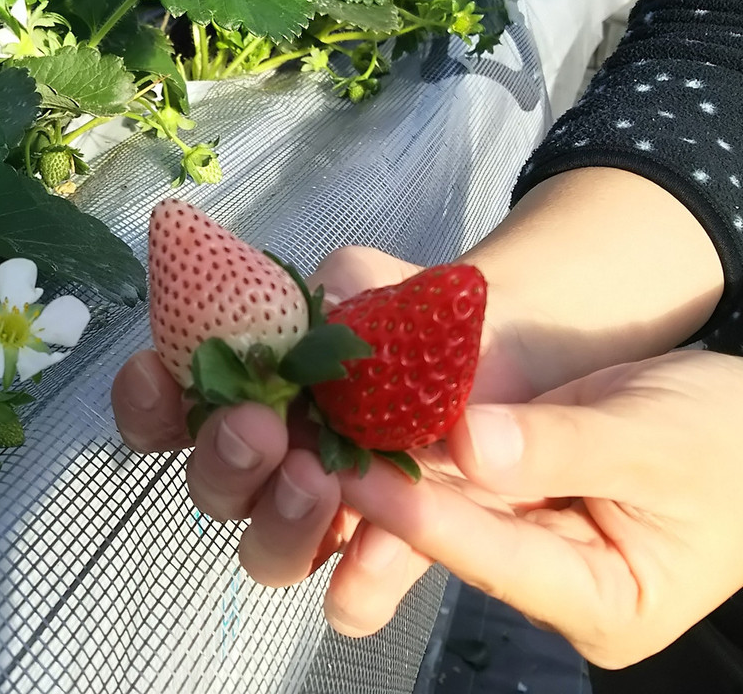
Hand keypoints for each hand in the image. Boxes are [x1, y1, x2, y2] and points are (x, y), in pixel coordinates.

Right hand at [111, 245, 544, 635]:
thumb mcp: (370, 284)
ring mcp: (322, 514)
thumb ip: (332, 292)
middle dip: (224, 462)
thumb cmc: (412, 313)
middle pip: (211, 487)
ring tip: (320, 480)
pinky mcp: (383, 552)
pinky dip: (355, 585)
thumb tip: (308, 314)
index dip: (145, 403)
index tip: (156, 374)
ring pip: (265, 552)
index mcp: (243, 394)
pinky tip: (378, 553)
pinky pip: (351, 596)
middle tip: (260, 430)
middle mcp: (268, 462)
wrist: (503, 352)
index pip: (165, 410)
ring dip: (279, 522)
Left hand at [340, 349, 742, 668]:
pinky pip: (457, 475)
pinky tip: (362, 411)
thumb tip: (468, 444)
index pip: (495, 560)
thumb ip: (563, 445)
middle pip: (457, 542)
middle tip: (311, 454)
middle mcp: (551, 583)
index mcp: (602, 599)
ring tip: (318, 432)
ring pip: (447, 507)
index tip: (355, 476)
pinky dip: (416, 443)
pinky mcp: (512, 500)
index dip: (422, 517)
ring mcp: (528, 541)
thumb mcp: (656, 439)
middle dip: (385, 498)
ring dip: (387, 467)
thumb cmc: (726, 438)